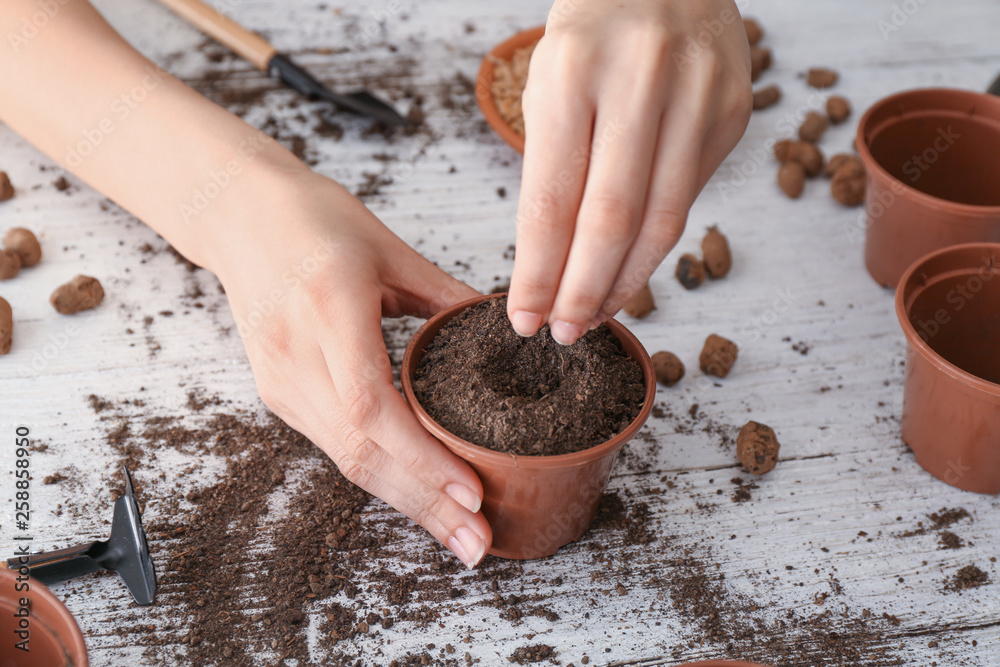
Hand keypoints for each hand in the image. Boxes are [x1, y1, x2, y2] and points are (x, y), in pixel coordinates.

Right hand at [213, 169, 491, 568]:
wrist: (238, 214)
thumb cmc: (314, 219)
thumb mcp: (391, 248)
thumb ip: (447, 297)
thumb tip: (507, 332)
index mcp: (327, 309)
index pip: (373, 406)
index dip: (424, 458)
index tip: (472, 494)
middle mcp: (297, 355)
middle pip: (360, 451)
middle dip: (424, 505)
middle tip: (477, 544)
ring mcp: (280, 380)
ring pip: (346, 458)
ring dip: (405, 501)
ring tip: (458, 533)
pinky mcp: (278, 392)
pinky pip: (335, 444)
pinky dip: (381, 474)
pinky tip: (418, 493)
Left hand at [507, 0, 751, 342]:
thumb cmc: (591, 38)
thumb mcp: (549, 86)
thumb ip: (554, 171)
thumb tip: (554, 270)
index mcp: (573, 71)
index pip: (551, 200)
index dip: (537, 272)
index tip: (523, 317)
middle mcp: (641, 80)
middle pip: (610, 221)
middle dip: (582, 291)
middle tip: (563, 333)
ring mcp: (698, 95)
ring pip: (662, 221)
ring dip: (626, 283)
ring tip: (596, 315)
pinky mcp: (735, 111)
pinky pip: (689, 198)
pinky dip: (656, 244)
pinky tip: (631, 268)